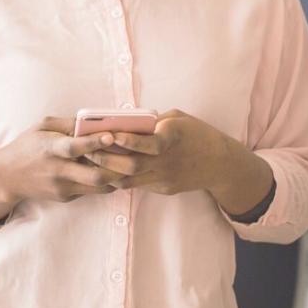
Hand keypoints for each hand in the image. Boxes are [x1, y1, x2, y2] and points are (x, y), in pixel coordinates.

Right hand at [0, 116, 125, 221]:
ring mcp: (63, 187)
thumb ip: (69, 124)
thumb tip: (95, 120)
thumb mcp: (42, 126)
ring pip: (99, 187)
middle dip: (118, 167)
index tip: (112, 135)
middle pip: (95, 175)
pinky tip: (111, 171)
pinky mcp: (66, 197)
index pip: (75, 147)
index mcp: (50, 149)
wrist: (7, 177)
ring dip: (117, 176)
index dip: (94, 142)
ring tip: (129, 164)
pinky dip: (104, 181)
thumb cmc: (27, 146)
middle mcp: (58, 171)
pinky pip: (92, 190)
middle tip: (134, 156)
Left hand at [83, 109, 272, 210]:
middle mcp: (167, 160)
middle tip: (87, 150)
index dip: (126, 141)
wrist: (220, 163)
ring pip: (129, 180)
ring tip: (90, 162)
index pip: (148, 143)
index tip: (107, 134)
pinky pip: (136, 185)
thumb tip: (125, 121)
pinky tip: (105, 171)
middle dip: (106, 158)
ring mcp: (165, 177)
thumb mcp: (177, 118)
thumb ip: (153, 121)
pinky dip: (119, 178)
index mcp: (173, 138)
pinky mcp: (164, 188)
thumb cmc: (196, 133)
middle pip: (131, 165)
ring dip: (107, 171)